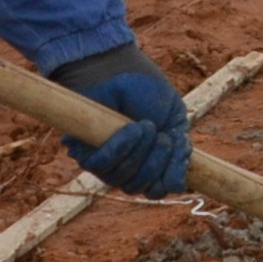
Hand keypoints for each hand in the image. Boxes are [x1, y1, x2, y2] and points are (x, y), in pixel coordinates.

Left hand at [47, 42, 191, 196]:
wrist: (125, 71)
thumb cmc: (150, 98)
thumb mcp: (174, 125)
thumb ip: (179, 155)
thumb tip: (178, 188)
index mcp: (148, 167)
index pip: (156, 190)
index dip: (170, 177)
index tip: (177, 150)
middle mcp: (124, 170)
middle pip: (139, 186)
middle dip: (156, 163)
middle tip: (162, 137)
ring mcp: (104, 163)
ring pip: (121, 178)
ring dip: (139, 153)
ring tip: (146, 125)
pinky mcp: (84, 152)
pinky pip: (100, 164)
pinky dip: (120, 148)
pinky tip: (131, 128)